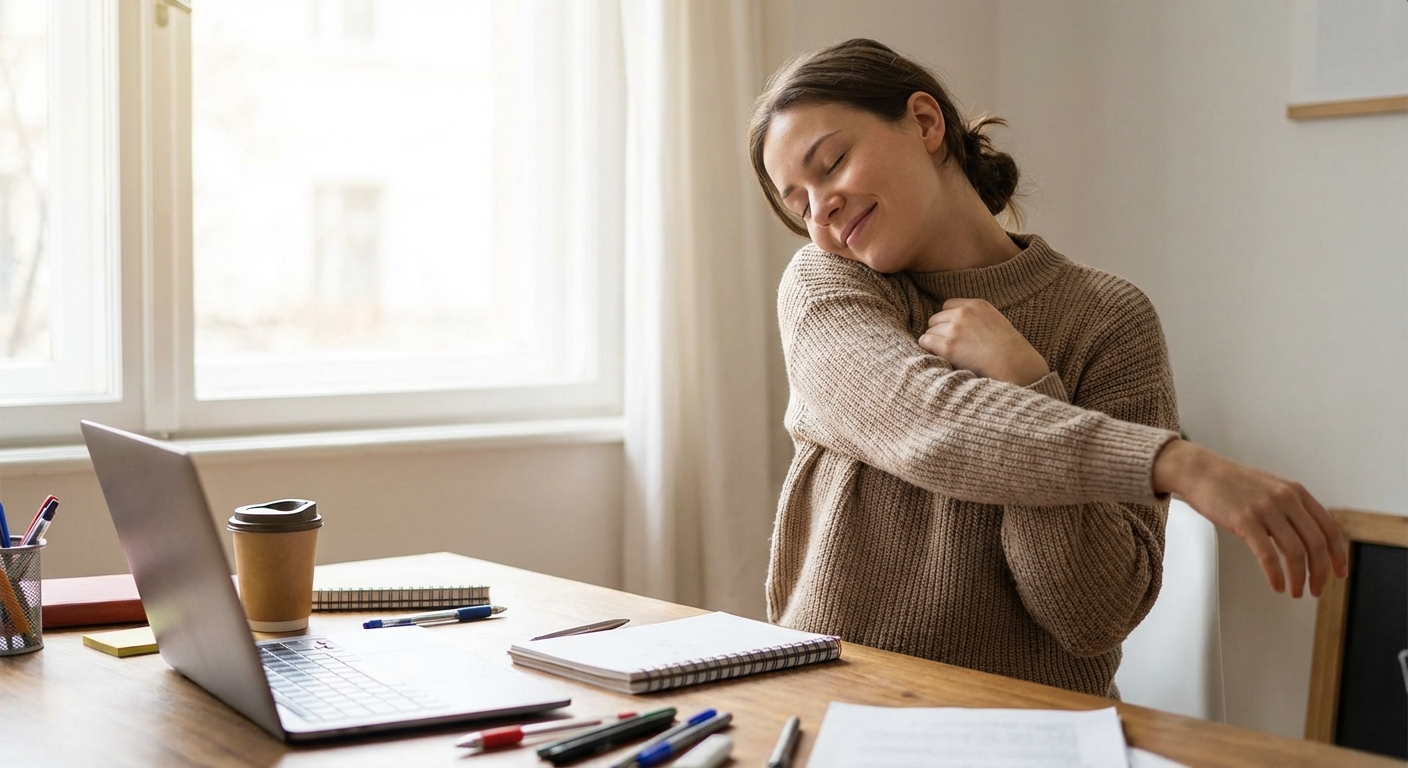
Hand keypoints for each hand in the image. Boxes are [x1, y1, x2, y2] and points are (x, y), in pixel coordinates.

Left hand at [918, 299, 1049, 385]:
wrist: (1016, 367)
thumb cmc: (1010, 350)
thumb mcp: (996, 322)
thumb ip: (976, 319)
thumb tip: (955, 326)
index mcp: (977, 305)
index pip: (947, 306)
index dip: (948, 321)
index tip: (955, 333)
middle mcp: (963, 313)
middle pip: (935, 319)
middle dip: (940, 332)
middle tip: (952, 347)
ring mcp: (955, 329)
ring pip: (929, 332)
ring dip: (935, 343)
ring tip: (950, 355)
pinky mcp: (948, 347)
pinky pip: (925, 342)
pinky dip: (929, 350)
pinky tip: (939, 357)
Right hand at [1153, 440, 1348, 597]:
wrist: (1200, 470)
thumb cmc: (1231, 484)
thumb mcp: (1271, 489)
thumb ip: (1291, 509)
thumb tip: (1307, 540)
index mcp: (1296, 492)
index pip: (1329, 528)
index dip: (1338, 555)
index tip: (1339, 573)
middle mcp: (1285, 499)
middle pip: (1316, 544)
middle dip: (1320, 573)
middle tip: (1316, 590)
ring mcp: (1265, 509)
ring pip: (1295, 552)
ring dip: (1299, 578)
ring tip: (1295, 591)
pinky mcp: (1244, 520)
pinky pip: (1268, 555)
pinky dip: (1276, 575)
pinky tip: (1276, 585)